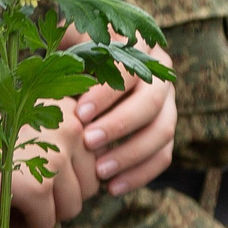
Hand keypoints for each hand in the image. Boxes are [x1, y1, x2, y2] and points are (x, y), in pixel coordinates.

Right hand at [8, 103, 88, 227]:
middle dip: (59, 197)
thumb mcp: (25, 121)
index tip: (34, 171)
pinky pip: (46, 223)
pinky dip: (23, 224)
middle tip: (23, 189)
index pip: (94, 159)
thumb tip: (92, 172)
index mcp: (68, 108)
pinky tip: (1, 202)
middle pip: (89, 187)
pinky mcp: (39, 186)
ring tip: (12, 195)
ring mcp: (57, 156)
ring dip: (43, 212)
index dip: (66, 176)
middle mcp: (70, 127)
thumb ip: (59, 137)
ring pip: (70, 209)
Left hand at [70, 36, 176, 195]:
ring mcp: (168, 104)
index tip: (79, 114)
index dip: (106, 93)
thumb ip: (67, 40)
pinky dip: (140, 174)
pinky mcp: (164, 131)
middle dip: (120, 125)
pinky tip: (112, 188)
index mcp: (140, 47)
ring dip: (131, 154)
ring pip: (162, 131)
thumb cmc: (72, 56)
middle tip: (89, 142)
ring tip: (100, 172)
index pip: (129, 70)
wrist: (86, 73)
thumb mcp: (68, 41)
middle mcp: (160, 75)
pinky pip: (163, 156)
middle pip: (151, 101)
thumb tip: (58, 47)